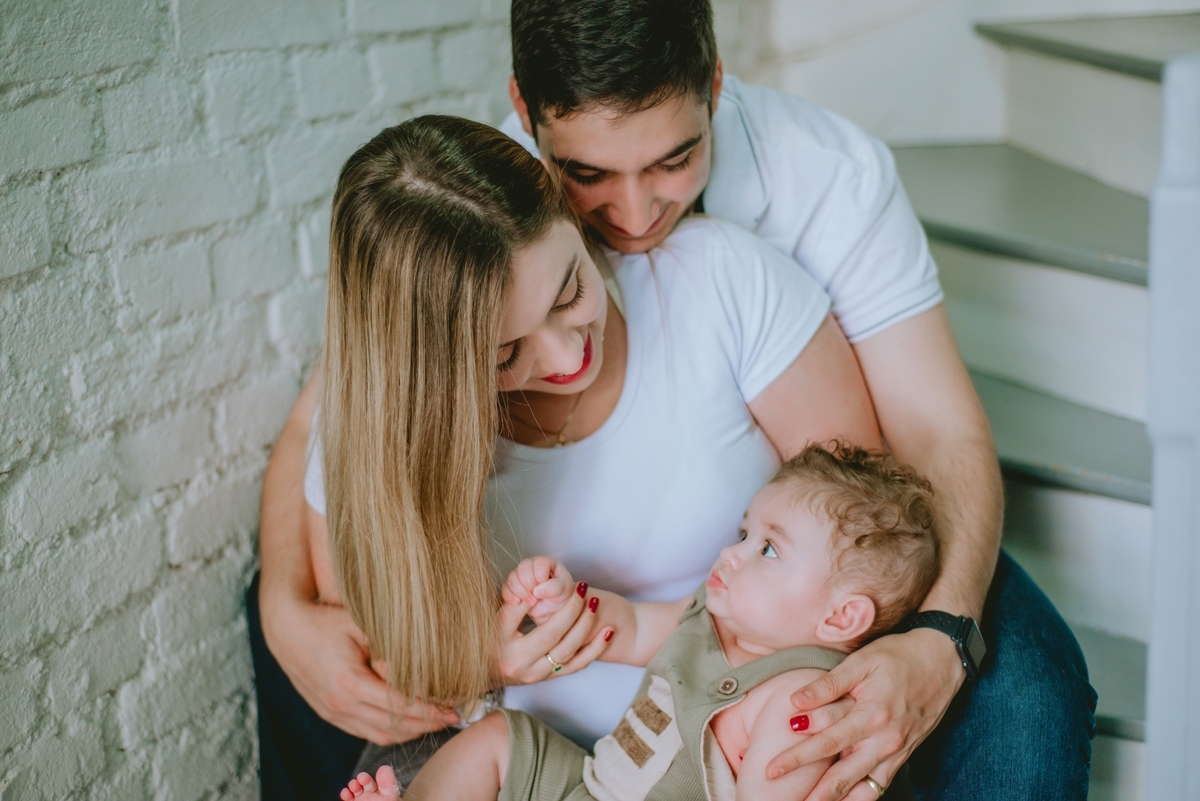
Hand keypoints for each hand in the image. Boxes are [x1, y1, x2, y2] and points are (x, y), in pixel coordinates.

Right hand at [264, 596, 456, 744]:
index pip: (400, 706)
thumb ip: (391, 647)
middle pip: (393, 726)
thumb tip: (426, 664)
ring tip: (436, 721)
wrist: (287, 630)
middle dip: (427, 724)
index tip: (453, 707)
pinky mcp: (330, 715)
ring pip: (379, 735)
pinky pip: (364, 732)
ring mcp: (333, 713)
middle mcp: (340, 705)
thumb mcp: (361, 625)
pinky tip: (408, 721)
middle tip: (453, 716)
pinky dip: (390, 731)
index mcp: (350, 683)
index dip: (430, 710)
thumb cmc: (327, 621)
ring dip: (410, 732)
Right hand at [496, 579, 612, 684]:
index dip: (559, 606)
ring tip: (596, 605)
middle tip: (585, 590)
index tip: (572, 587)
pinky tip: (607, 633)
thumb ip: (514, 607)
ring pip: (570, 654)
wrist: (482, 673)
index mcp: (511, 653)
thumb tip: (537, 590)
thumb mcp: (494, 623)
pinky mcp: (549, 678)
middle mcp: (526, 668)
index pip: (542, 627)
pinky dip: (594, 649)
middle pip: (557, 638)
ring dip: (587, 628)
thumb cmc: (487, 642)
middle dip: (575, 612)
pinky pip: (577, 665)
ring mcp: (539, 675)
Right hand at [502, 556, 574, 624]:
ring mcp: (521, 574)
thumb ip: (554, 588)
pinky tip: (517, 603)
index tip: (545, 590)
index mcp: (546, 562)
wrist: (551, 608)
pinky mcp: (513, 586)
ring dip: (520, 592)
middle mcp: (532, 565)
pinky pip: (505, 587)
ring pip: (512, 577)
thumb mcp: (563, 591)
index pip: (539, 563)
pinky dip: (509, 596)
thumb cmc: (560, 595)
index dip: (540, 577)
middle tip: (536, 598)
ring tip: (531, 602)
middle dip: (528, 585)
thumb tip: (537, 590)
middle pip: (523, 568)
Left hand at [766, 629, 963, 800]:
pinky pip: (880, 784)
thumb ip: (828, 685)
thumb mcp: (862, 662)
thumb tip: (795, 703)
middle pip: (842, 776)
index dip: (797, 758)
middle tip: (783, 798)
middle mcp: (886, 741)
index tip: (772, 769)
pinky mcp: (904, 755)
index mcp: (872, 715)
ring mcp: (897, 751)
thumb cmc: (900, 656)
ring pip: (863, 789)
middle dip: (812, 793)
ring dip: (836, 800)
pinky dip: (860, 797)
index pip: (826, 743)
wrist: (943, 660)